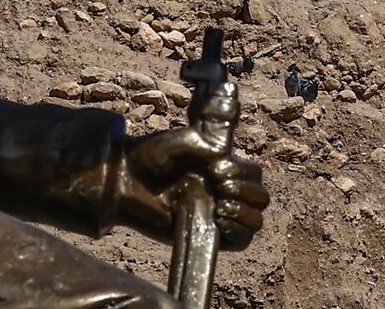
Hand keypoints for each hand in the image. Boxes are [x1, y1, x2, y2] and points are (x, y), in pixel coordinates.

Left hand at [117, 125, 268, 249]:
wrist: (123, 180)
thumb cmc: (149, 156)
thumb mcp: (181, 142)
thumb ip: (208, 148)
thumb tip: (225, 162)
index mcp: (221, 167)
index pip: (253, 174)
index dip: (243, 172)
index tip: (216, 169)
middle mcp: (222, 191)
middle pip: (261, 197)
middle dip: (246, 190)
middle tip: (220, 187)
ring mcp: (214, 214)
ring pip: (255, 221)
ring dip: (245, 212)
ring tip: (221, 207)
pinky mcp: (204, 235)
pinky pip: (239, 242)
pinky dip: (238, 231)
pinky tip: (218, 220)